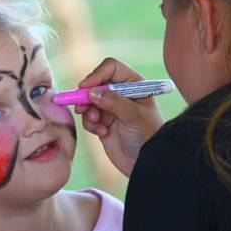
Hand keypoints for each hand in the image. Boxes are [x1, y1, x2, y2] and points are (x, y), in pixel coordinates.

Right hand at [75, 58, 163, 176]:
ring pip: (88, 100)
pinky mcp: (102, 121)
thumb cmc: (147, 136)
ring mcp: (110, 107)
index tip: (85, 87)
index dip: (97, 75)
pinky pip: (87, 117)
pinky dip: (90, 124)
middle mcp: (120, 92)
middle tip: (83, 108)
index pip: (111, 68)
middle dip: (87, 95)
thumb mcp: (134, 116)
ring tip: (96, 123)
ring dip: (88, 111)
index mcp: (133, 84)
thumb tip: (91, 92)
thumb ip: (114, 102)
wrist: (145, 162)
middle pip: (95, 82)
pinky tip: (102, 133)